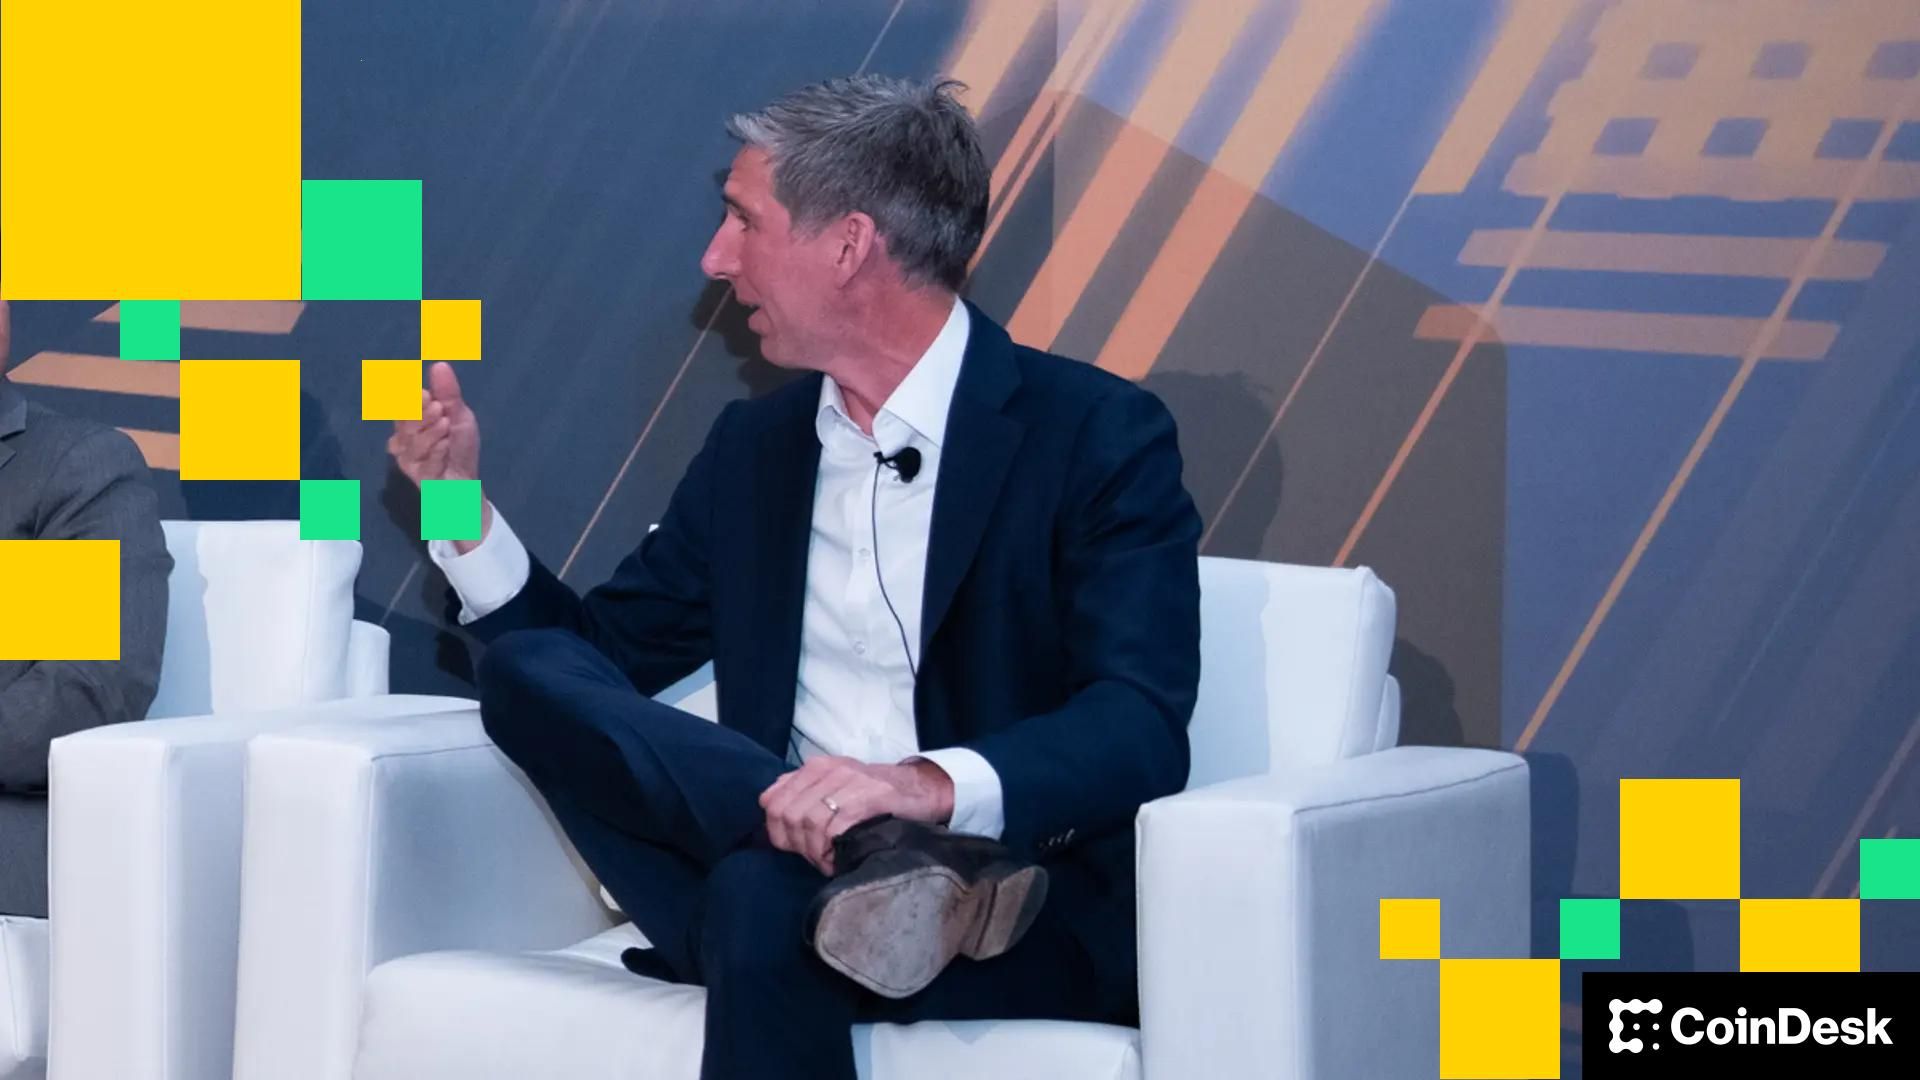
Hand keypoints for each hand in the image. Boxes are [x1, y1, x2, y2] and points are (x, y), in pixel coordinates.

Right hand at [387, 361, 488, 550]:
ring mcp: (405, 455)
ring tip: (447, 430)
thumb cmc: (460, 448)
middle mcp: (403, 435)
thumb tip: (440, 364)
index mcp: (412, 418)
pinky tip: (446, 448)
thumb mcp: (459, 416)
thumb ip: (448, 393)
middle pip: (404, 419)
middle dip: (423, 414)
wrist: (465, 483)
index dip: (411, 398)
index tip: (428, 396)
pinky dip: (436, 452)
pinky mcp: (412, 473)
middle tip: (441, 411)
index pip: (403, 402)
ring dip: (432, 433)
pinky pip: (421, 459)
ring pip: (411, 439)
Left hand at [759, 757, 954, 874]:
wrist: (921, 789)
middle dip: (796, 845)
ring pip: (808, 822)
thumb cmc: (874, 794)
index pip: (772, 801)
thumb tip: (769, 804)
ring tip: (827, 860)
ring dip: (814, 851)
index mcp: (815, 767)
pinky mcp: (870, 798)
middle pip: (788, 814)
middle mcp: (828, 770)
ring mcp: (850, 782)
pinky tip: (839, 858)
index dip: (776, 831)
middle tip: (813, 857)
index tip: (794, 847)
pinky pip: (835, 828)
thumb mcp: (834, 784)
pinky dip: (832, 850)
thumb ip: (802, 791)